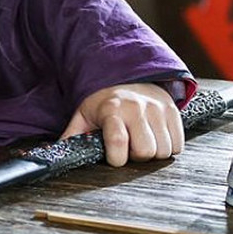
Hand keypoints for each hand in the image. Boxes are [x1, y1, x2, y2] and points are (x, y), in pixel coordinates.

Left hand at [59, 83, 183, 166]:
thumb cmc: (103, 101)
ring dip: (154, 152)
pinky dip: (169, 146)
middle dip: (137, 156)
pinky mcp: (173, 110)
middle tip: (130, 147)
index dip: (116, 158)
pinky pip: (178, 144)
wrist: (126, 75)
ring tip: (142, 141)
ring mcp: (157, 108)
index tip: (114, 157)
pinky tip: (155, 137)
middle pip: (146, 151)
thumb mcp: (83, 115)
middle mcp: (137, 108)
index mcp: (112, 110)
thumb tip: (54, 155)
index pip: (118, 142)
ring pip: (165, 150)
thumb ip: (72, 136)